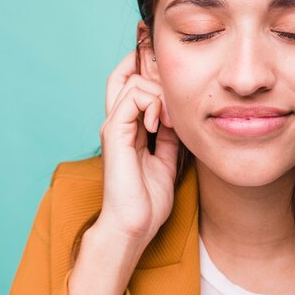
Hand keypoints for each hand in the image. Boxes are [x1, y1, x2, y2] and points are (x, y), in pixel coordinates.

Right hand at [94, 49, 178, 252]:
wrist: (134, 226)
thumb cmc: (147, 200)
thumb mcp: (167, 159)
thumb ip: (169, 135)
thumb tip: (181, 113)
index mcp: (128, 128)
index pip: (129, 83)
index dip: (146, 69)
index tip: (172, 73)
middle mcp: (117, 122)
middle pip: (127, 74)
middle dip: (154, 72)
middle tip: (178, 95)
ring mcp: (113, 126)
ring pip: (133, 82)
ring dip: (160, 94)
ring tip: (173, 121)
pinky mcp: (113, 133)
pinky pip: (131, 98)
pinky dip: (152, 104)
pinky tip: (162, 125)